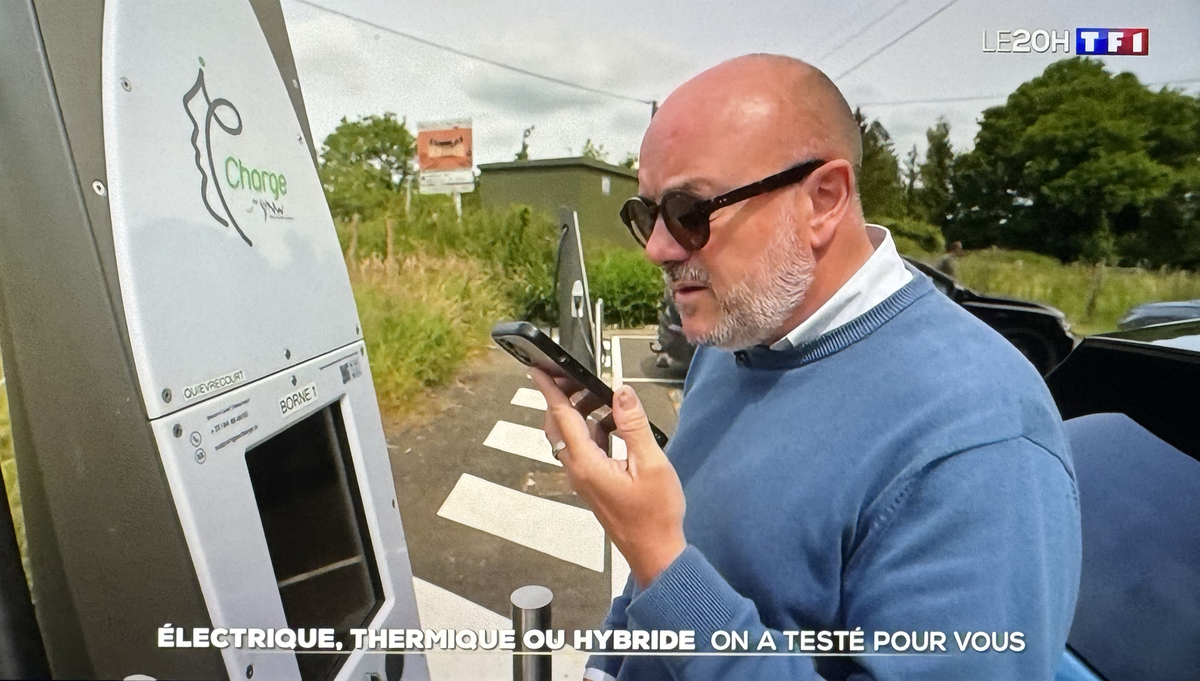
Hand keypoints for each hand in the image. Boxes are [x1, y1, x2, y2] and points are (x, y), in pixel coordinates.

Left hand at [531, 369, 686, 587]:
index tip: (538, 369)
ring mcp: (584, 478)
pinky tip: (614, 423)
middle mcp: (579, 471)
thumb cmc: (655, 515)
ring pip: (570, 437)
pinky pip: (584, 448)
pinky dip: (592, 429)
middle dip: (562, 397)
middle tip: (573, 375)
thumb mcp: (651, 464)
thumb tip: (622, 393)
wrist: (655, 551)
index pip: (561, 417)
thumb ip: (634, 426)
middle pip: (558, 426)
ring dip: (579, 413)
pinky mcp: (593, 483)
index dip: (549, 390)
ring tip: (600, 395)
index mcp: (587, 464)